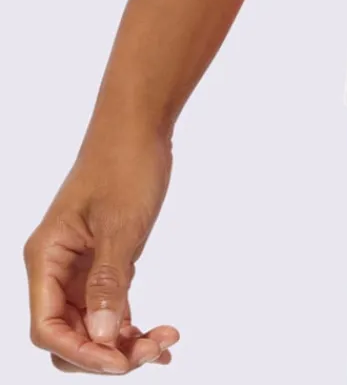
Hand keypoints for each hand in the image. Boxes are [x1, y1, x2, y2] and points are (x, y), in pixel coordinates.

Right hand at [24, 122, 180, 372]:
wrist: (141, 122)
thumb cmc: (125, 163)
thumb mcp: (120, 225)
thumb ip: (107, 283)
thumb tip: (102, 337)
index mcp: (45, 258)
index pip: (47, 328)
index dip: (82, 352)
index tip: (122, 361)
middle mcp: (55, 268)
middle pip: (68, 336)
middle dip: (105, 353)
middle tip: (153, 352)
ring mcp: (78, 267)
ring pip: (91, 326)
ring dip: (124, 343)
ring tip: (166, 344)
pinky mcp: (102, 262)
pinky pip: (109, 308)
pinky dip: (131, 326)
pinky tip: (161, 338)